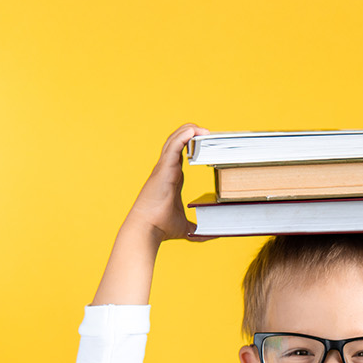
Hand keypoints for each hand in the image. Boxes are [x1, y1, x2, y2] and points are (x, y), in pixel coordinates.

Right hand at [128, 122, 211, 241]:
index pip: (182, 156)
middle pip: (177, 144)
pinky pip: (173, 148)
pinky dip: (182, 137)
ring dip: (188, 131)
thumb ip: (201, 229)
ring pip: (174, 142)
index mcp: (172, 179)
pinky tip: (193, 130)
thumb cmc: (162, 227)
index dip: (193, 146)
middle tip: (208, 132)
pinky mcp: (163, 170)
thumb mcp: (189, 228)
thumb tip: (215, 234)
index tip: (208, 143)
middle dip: (192, 134)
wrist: (147, 229)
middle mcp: (167, 170)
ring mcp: (164, 168)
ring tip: (203, 128)